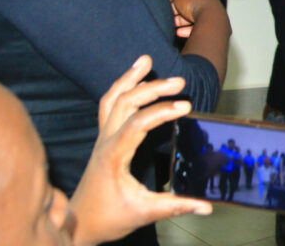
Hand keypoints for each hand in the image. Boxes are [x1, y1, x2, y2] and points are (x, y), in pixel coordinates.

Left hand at [68, 56, 211, 245]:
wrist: (77, 224)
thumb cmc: (107, 218)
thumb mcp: (143, 213)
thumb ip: (176, 206)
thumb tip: (207, 207)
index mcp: (113, 156)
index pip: (137, 124)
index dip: (162, 112)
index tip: (185, 106)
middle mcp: (104, 142)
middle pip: (124, 103)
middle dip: (152, 88)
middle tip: (178, 82)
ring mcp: (102, 138)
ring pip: (111, 99)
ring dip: (129, 78)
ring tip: (146, 60)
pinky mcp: (104, 139)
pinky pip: (109, 106)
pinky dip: (121, 88)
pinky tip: (134, 79)